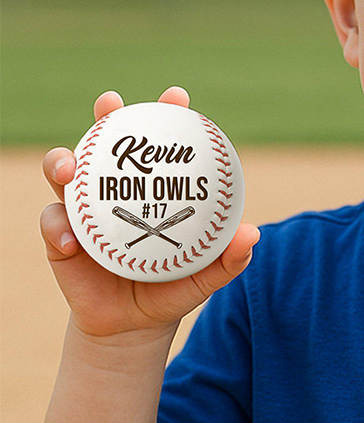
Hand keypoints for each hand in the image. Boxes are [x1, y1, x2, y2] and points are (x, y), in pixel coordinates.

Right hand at [39, 86, 259, 341]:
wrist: (134, 325)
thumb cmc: (173, 286)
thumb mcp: (205, 273)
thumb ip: (229, 257)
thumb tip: (252, 234)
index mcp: (155, 187)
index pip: (161, 143)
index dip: (167, 113)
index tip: (177, 97)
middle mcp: (117, 188)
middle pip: (107, 141)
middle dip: (107, 114)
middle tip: (111, 103)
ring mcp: (86, 209)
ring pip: (65, 170)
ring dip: (63, 161)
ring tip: (70, 169)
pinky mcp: (61, 236)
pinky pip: (52, 222)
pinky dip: (58, 227)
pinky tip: (71, 242)